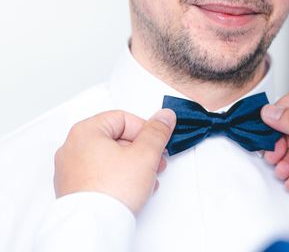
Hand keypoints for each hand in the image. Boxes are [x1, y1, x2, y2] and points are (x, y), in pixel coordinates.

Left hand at [54, 109, 175, 214]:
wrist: (94, 226)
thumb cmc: (112, 190)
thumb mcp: (145, 154)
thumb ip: (157, 131)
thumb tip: (164, 117)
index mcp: (85, 131)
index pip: (123, 119)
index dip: (145, 130)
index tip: (156, 143)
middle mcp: (72, 148)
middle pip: (116, 138)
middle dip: (141, 151)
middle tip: (155, 163)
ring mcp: (69, 170)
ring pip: (109, 158)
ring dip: (132, 166)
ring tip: (146, 180)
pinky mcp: (73, 189)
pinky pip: (100, 175)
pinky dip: (118, 178)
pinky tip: (132, 191)